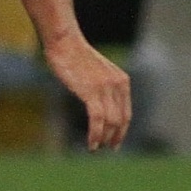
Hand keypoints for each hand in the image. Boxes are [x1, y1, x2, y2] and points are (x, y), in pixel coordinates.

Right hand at [44, 36, 132, 151]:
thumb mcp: (95, 71)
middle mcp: (118, 85)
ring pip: (111, 122)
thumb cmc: (74, 55)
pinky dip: (95, 135)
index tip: (116, 141)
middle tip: (108, 148)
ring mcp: (105, 89)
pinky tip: (91, 144)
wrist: (64, 42)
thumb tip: (97, 100)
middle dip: (116, 137)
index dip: (122, 130)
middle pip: (121, 120)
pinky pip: (98, 120)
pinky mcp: (91, 92)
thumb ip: (102, 85)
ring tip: (96, 148)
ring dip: (104, 139)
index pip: (126, 113)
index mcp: (122, 80)